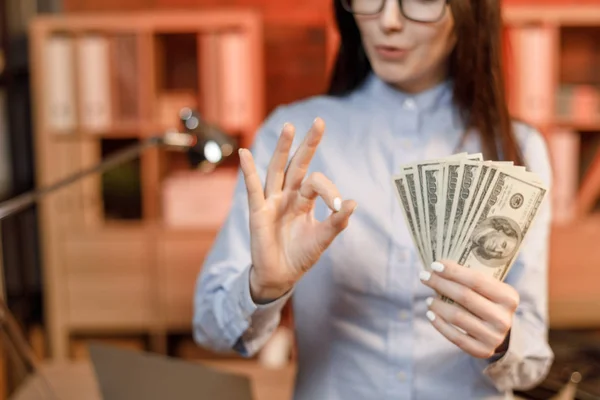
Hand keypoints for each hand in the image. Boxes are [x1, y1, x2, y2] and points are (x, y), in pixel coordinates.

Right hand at [239, 118, 357, 302]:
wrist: (280, 276)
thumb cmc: (301, 255)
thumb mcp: (322, 239)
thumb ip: (336, 222)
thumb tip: (352, 203)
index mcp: (304, 200)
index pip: (317, 183)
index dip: (330, 191)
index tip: (339, 208)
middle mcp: (288, 196)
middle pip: (298, 164)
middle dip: (308, 144)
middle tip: (320, 122)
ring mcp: (272, 201)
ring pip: (277, 170)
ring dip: (282, 149)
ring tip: (289, 127)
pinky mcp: (258, 212)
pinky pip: (252, 189)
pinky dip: (249, 171)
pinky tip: (245, 153)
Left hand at [419, 260, 518, 358]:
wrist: (500, 332)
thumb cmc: (487, 302)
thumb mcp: (489, 289)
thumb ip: (470, 279)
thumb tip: (437, 267)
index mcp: (508, 297)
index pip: (476, 280)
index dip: (453, 271)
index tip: (434, 265)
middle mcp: (503, 318)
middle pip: (464, 296)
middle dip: (440, 284)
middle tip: (424, 276)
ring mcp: (494, 337)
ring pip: (457, 316)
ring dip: (438, 305)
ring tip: (429, 299)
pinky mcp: (482, 351)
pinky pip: (455, 337)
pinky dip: (439, 323)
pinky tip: (430, 313)